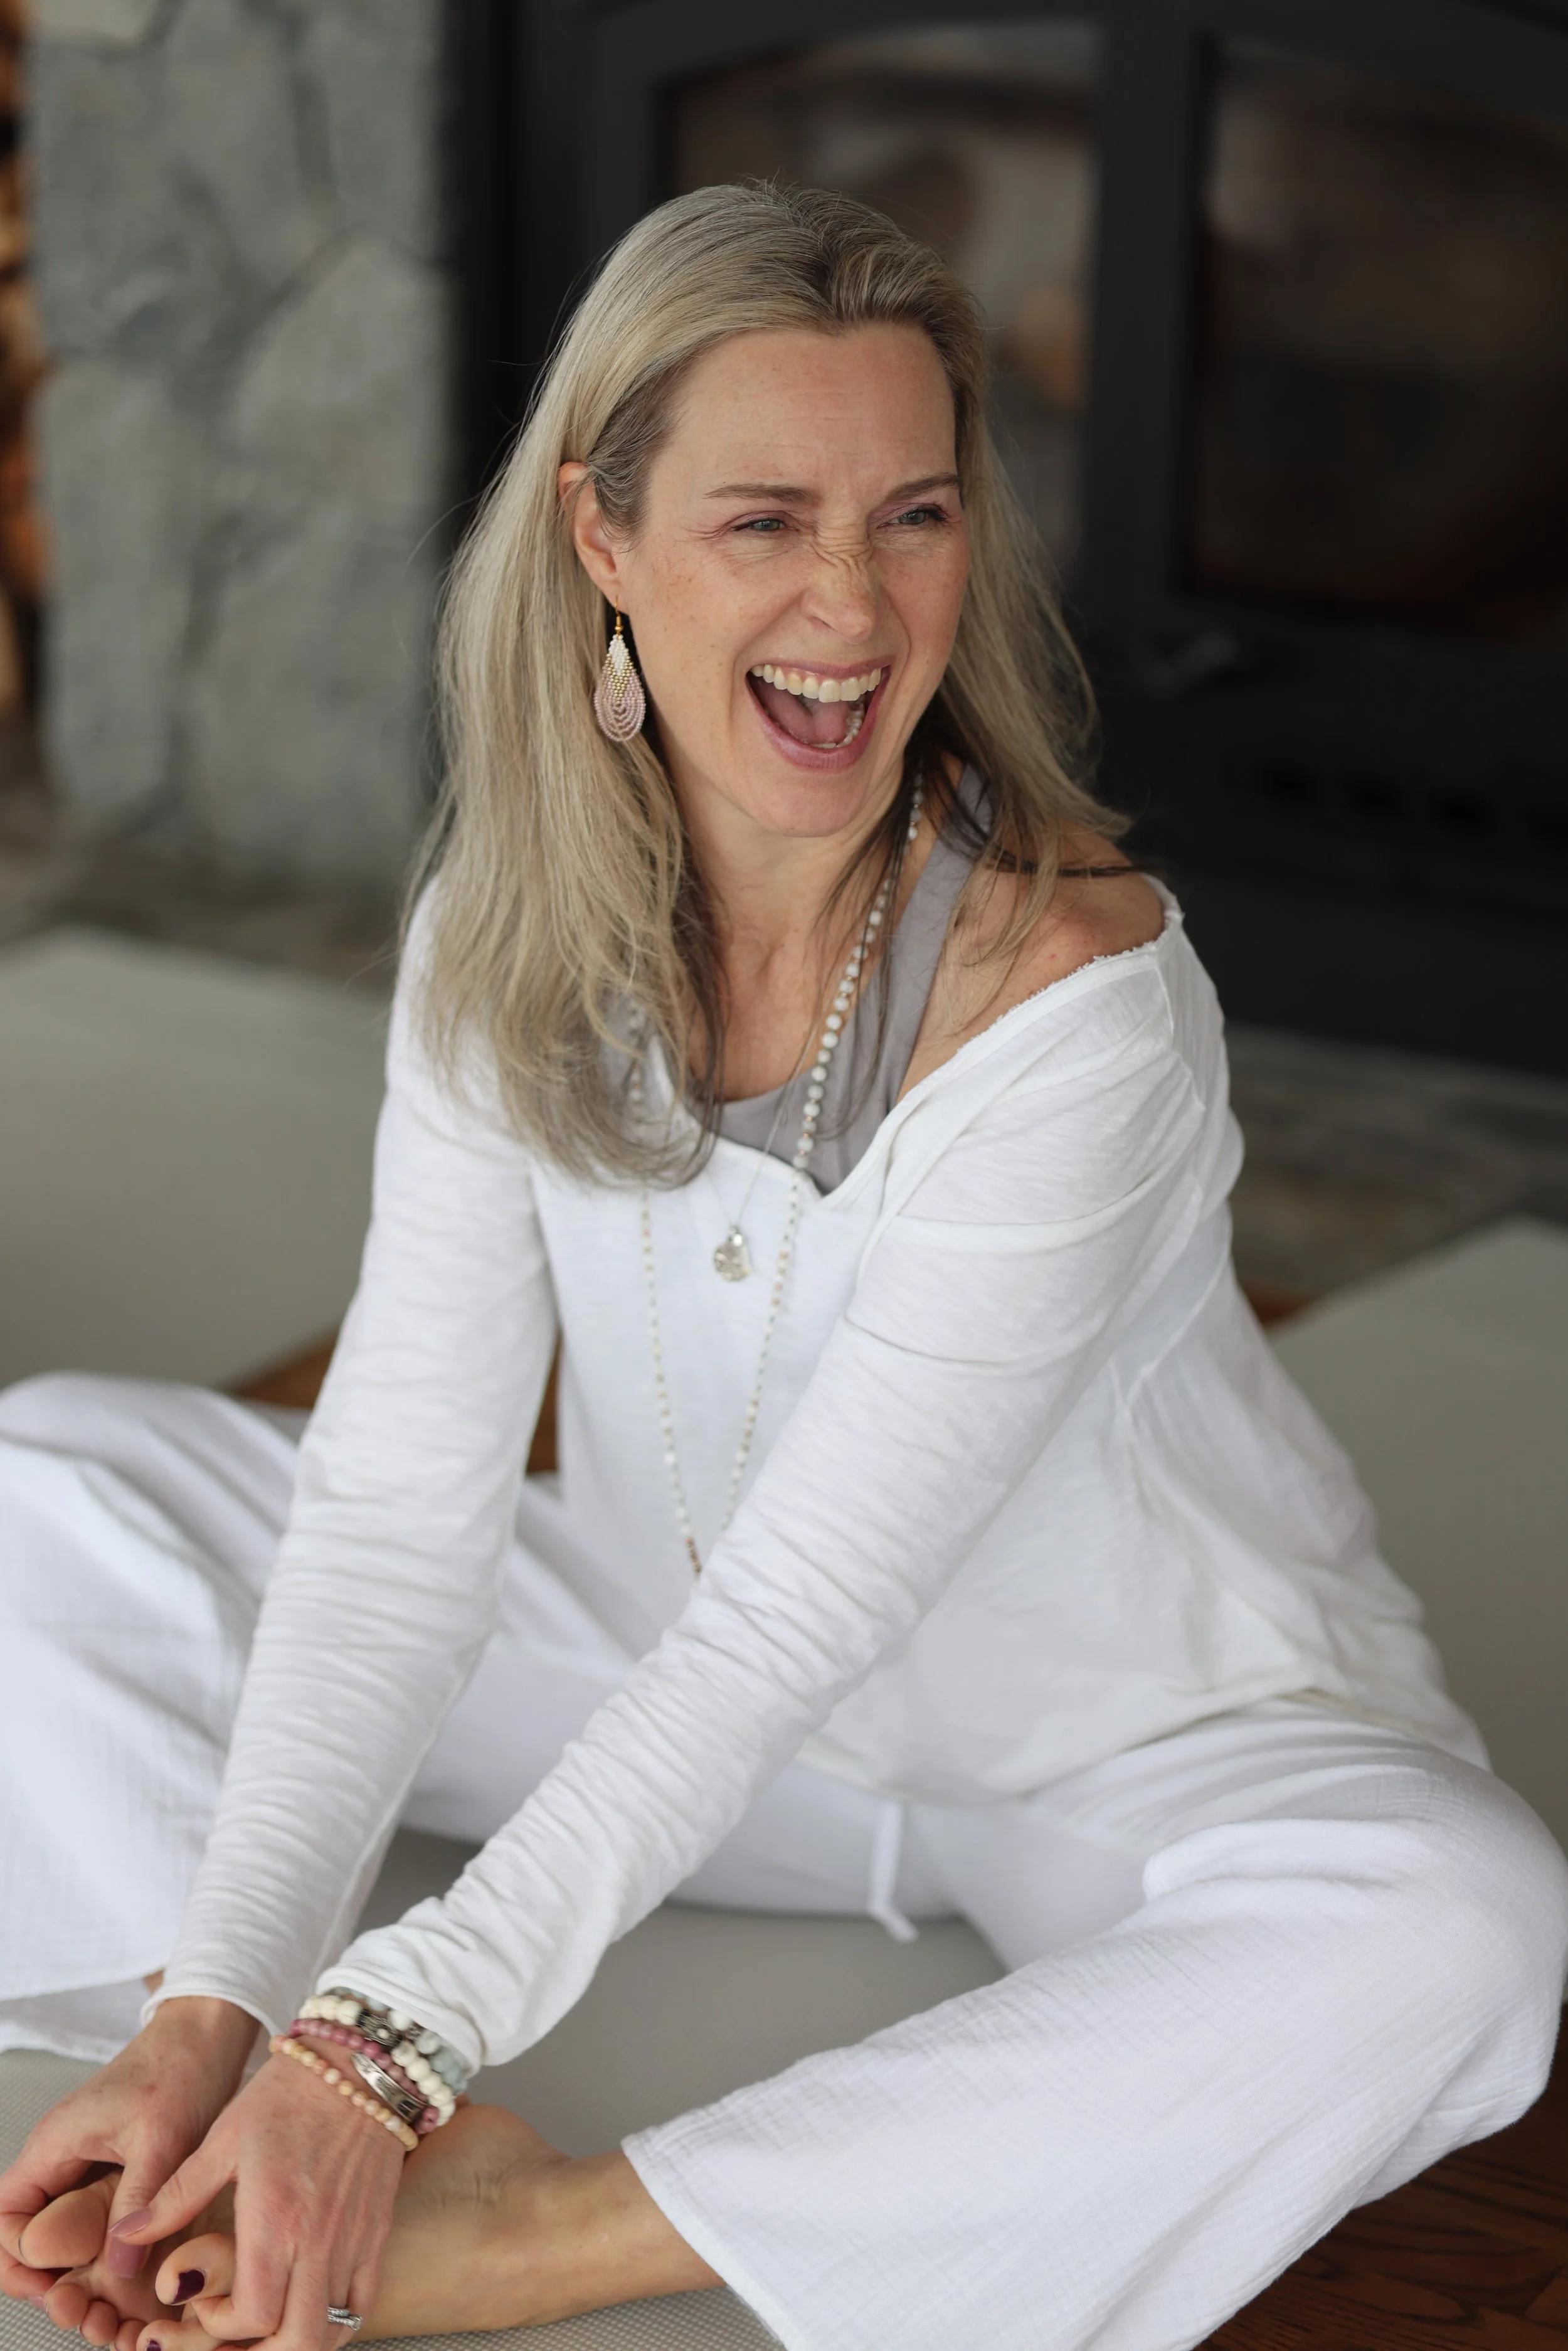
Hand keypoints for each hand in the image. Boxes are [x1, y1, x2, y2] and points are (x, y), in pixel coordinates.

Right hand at [0, 1999, 256, 2306]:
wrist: (208, 2031)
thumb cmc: (182, 2067)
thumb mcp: (161, 2138)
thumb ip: (135, 2200)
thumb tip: (116, 2268)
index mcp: (53, 2145)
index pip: (5, 2218)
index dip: (18, 2261)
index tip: (54, 2290)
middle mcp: (59, 2156)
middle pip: (25, 2231)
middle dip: (45, 2275)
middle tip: (81, 2309)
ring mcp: (83, 2162)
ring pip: (57, 2229)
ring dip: (73, 2268)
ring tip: (104, 2305)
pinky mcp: (111, 2166)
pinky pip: (87, 2216)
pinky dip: (98, 2247)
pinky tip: (126, 2272)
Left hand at [107, 2044, 405, 2350]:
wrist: (361, 2061)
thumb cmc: (289, 2094)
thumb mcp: (222, 2139)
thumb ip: (174, 2197)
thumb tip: (125, 2239)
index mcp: (276, 2221)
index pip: (252, 2317)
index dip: (219, 2326)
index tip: (200, 2301)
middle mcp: (320, 2241)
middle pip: (298, 2342)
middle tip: (231, 2331)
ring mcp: (355, 2240)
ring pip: (333, 2332)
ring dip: (294, 2342)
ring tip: (265, 2326)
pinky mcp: (377, 2231)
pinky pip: (361, 2303)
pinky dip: (336, 2322)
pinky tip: (309, 2308)